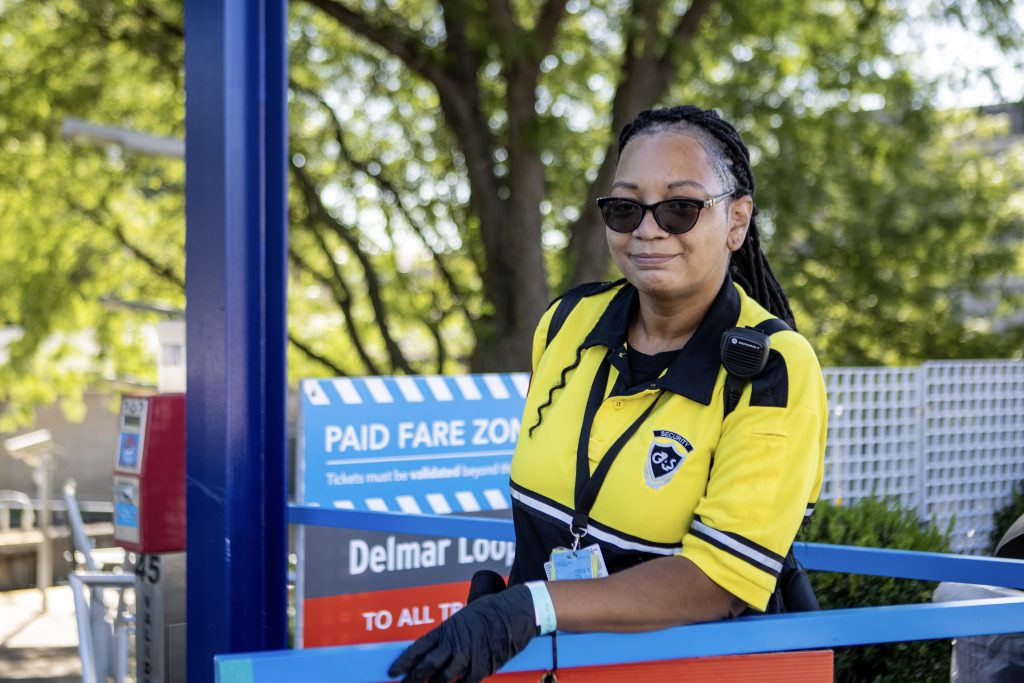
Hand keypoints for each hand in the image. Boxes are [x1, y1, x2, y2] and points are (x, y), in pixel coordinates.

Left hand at [388, 584, 537, 682]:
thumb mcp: (464, 618)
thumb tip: (437, 650)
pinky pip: (467, 682)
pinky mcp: (484, 666)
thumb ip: (450, 636)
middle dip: (412, 680)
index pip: (418, 648)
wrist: (515, 611)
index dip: (403, 662)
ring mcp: (468, 656)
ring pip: (444, 678)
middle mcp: (454, 643)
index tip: (393, 672)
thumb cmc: (490, 611)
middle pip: (426, 667)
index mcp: (447, 629)